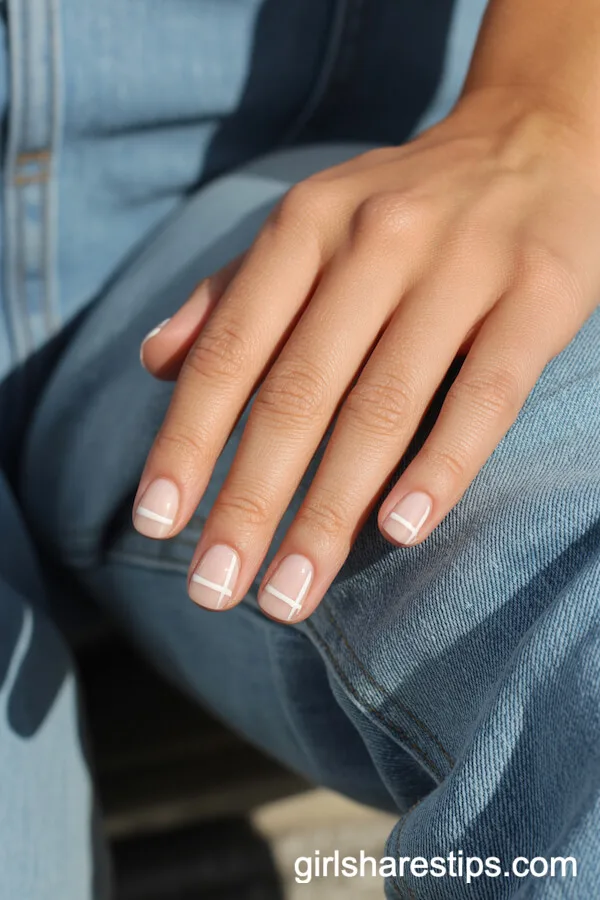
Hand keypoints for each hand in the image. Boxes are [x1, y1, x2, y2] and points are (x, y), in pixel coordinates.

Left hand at [134, 89, 599, 622]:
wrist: (535, 138)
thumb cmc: (405, 205)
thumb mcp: (309, 223)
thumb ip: (231, 294)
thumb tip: (154, 364)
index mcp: (306, 226)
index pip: (231, 350)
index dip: (188, 440)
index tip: (156, 524)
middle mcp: (375, 241)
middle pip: (298, 393)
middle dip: (250, 501)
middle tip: (214, 590)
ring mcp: (462, 267)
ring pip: (382, 407)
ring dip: (330, 512)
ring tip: (289, 594)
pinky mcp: (538, 296)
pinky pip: (485, 395)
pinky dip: (440, 467)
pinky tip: (398, 533)